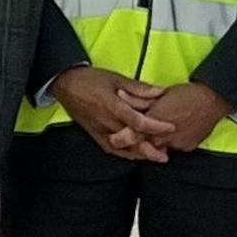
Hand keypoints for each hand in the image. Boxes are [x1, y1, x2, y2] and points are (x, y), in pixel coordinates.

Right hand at [50, 66, 168, 162]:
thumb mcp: (116, 78)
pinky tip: (135, 155)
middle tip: (166, 154)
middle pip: (132, 141)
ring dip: (140, 154)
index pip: (138, 122)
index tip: (171, 127)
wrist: (66, 84)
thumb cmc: (90, 79)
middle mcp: (106, 122)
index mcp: (113, 106)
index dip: (156, 126)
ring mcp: (99, 130)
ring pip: (122, 148)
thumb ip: (139, 88)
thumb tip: (161, 92)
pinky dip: (125, 154)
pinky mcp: (94, 134)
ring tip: (155, 157)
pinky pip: (111, 149)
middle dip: (150, 149)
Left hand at [130, 81, 232, 155]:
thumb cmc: (185, 94)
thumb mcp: (159, 94)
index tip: (115, 139)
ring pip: (160, 147)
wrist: (212, 100)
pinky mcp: (187, 147)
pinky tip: (178, 130)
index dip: (121, 139)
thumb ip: (138, 99)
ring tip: (166, 128)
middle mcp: (162, 136)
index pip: (131, 136)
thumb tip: (120, 94)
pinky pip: (175, 147)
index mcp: (152, 121)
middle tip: (143, 133)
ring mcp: (175, 144)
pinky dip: (173, 141)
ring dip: (158, 141)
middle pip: (145, 144)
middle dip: (141, 140)